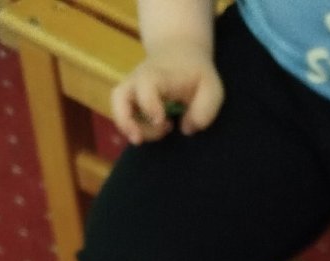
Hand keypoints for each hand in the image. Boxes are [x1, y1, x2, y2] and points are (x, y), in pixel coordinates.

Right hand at [110, 43, 224, 144]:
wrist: (180, 52)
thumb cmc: (196, 73)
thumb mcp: (211, 88)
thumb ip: (205, 109)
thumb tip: (187, 129)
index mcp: (160, 75)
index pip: (146, 85)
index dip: (149, 105)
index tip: (161, 121)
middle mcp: (139, 80)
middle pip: (119, 96)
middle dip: (126, 121)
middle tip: (140, 139)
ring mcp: (132, 88)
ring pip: (118, 107)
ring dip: (128, 127)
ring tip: (147, 136)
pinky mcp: (130, 98)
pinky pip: (122, 114)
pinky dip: (132, 127)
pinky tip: (152, 131)